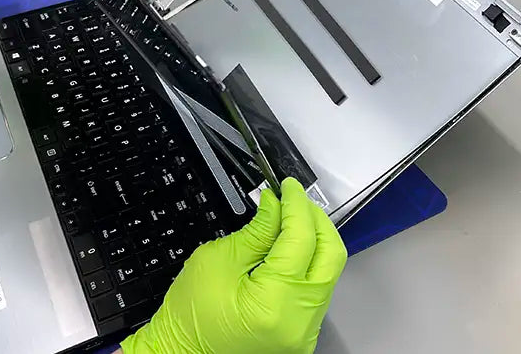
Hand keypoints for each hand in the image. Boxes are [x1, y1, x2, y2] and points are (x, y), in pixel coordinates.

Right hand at [121, 177, 346, 353]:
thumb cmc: (189, 316)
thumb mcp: (218, 261)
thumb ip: (256, 232)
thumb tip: (275, 205)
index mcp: (275, 303)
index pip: (301, 240)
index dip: (296, 206)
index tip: (288, 186)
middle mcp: (299, 321)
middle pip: (330, 255)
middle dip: (315, 220)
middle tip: (294, 200)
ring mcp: (304, 331)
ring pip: (327, 272)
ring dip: (313, 241)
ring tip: (289, 220)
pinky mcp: (302, 333)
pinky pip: (316, 289)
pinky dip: (306, 263)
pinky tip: (288, 249)